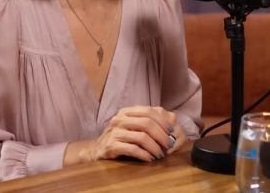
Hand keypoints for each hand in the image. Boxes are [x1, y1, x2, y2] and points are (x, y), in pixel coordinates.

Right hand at [64, 106, 185, 164]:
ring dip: (155, 147)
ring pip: (142, 137)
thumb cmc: (120, 138)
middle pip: (147, 123)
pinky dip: (144, 155)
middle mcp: (120, 119)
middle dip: (162, 136)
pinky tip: (149, 159)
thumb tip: (173, 120)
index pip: (150, 111)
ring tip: (160, 155)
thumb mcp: (133, 126)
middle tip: (169, 146)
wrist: (96, 150)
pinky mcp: (111, 146)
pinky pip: (132, 149)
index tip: (173, 133)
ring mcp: (114, 132)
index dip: (164, 122)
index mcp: (127, 112)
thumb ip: (150, 121)